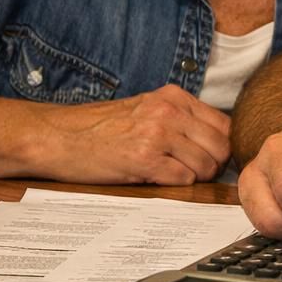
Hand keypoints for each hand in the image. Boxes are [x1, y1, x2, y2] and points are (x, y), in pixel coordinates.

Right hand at [0, 85, 231, 184]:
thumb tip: (217, 142)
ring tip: (170, 175)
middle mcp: (169, 111)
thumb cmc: (99, 128)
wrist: (57, 137)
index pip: (224, 124)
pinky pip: (184, 179)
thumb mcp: (145, 109)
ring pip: (206, 165)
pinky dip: (176, 185)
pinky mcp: (144, 159)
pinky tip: (156, 179)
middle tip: (192, 173)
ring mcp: (158, 134)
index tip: (209, 159)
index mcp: (173, 96)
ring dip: (195, 177)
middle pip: (221, 147)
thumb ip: (180, 119)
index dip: (221, 147)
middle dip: (213, 166)